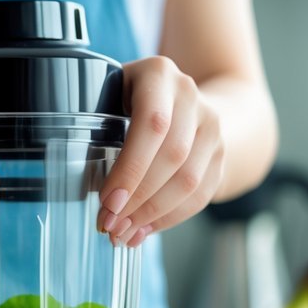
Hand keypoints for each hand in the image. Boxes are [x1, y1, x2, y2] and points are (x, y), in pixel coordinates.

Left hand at [97, 56, 224, 246]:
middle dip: (138, 199)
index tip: (108, 202)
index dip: (131, 168)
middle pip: (173, 156)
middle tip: (111, 224)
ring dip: (153, 214)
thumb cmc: (129, 103)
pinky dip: (170, 219)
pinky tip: (145, 229)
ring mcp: (211, 125)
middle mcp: (190, 96)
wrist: (182, 101)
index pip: (152, 124)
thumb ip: (96, 129)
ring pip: (189, 180)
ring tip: (124, 232)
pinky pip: (200, 195)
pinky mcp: (220, 154)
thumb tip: (87, 191)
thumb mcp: (109, 98)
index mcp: (158, 75)